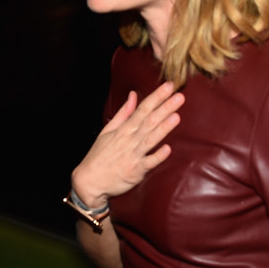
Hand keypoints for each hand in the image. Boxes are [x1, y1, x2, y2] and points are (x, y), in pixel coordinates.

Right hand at [72, 82, 184, 207]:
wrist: (89, 181)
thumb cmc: (99, 155)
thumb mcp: (108, 130)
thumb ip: (123, 113)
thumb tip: (133, 95)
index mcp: (123, 129)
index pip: (142, 109)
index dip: (156, 97)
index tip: (169, 86)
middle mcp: (129, 140)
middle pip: (149, 121)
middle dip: (164, 108)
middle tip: (179, 96)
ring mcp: (132, 155)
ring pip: (150, 139)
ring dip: (163, 128)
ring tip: (176, 116)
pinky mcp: (135, 171)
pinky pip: (148, 163)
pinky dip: (157, 156)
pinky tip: (167, 149)